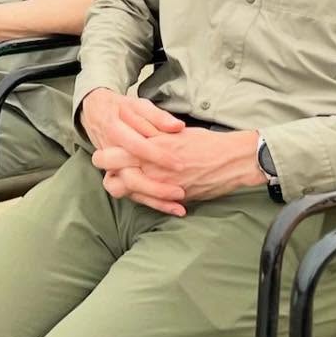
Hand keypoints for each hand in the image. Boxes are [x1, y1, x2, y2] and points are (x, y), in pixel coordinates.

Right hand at [79, 89, 188, 215]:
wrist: (94, 113)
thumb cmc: (119, 108)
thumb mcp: (137, 105)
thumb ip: (157, 117)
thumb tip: (177, 126)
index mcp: (114, 130)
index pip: (136, 147)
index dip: (158, 156)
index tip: (179, 164)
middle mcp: (109, 153)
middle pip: (128, 177)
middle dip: (155, 187)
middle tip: (180, 190)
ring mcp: (110, 167)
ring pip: (127, 191)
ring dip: (152, 200)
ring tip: (178, 205)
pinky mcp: (115, 178)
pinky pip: (131, 195)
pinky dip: (152, 203)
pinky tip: (174, 207)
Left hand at [81, 90, 263, 213]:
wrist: (230, 159)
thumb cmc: (203, 142)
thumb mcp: (172, 132)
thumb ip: (150, 139)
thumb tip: (134, 142)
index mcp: (148, 145)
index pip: (111, 154)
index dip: (105, 158)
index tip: (108, 157)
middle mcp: (151, 165)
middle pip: (114, 177)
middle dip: (110, 176)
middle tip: (115, 174)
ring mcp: (161, 183)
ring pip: (130, 194)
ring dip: (129, 191)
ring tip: (134, 186)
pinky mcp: (175, 197)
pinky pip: (154, 204)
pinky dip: (152, 203)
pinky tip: (156, 198)